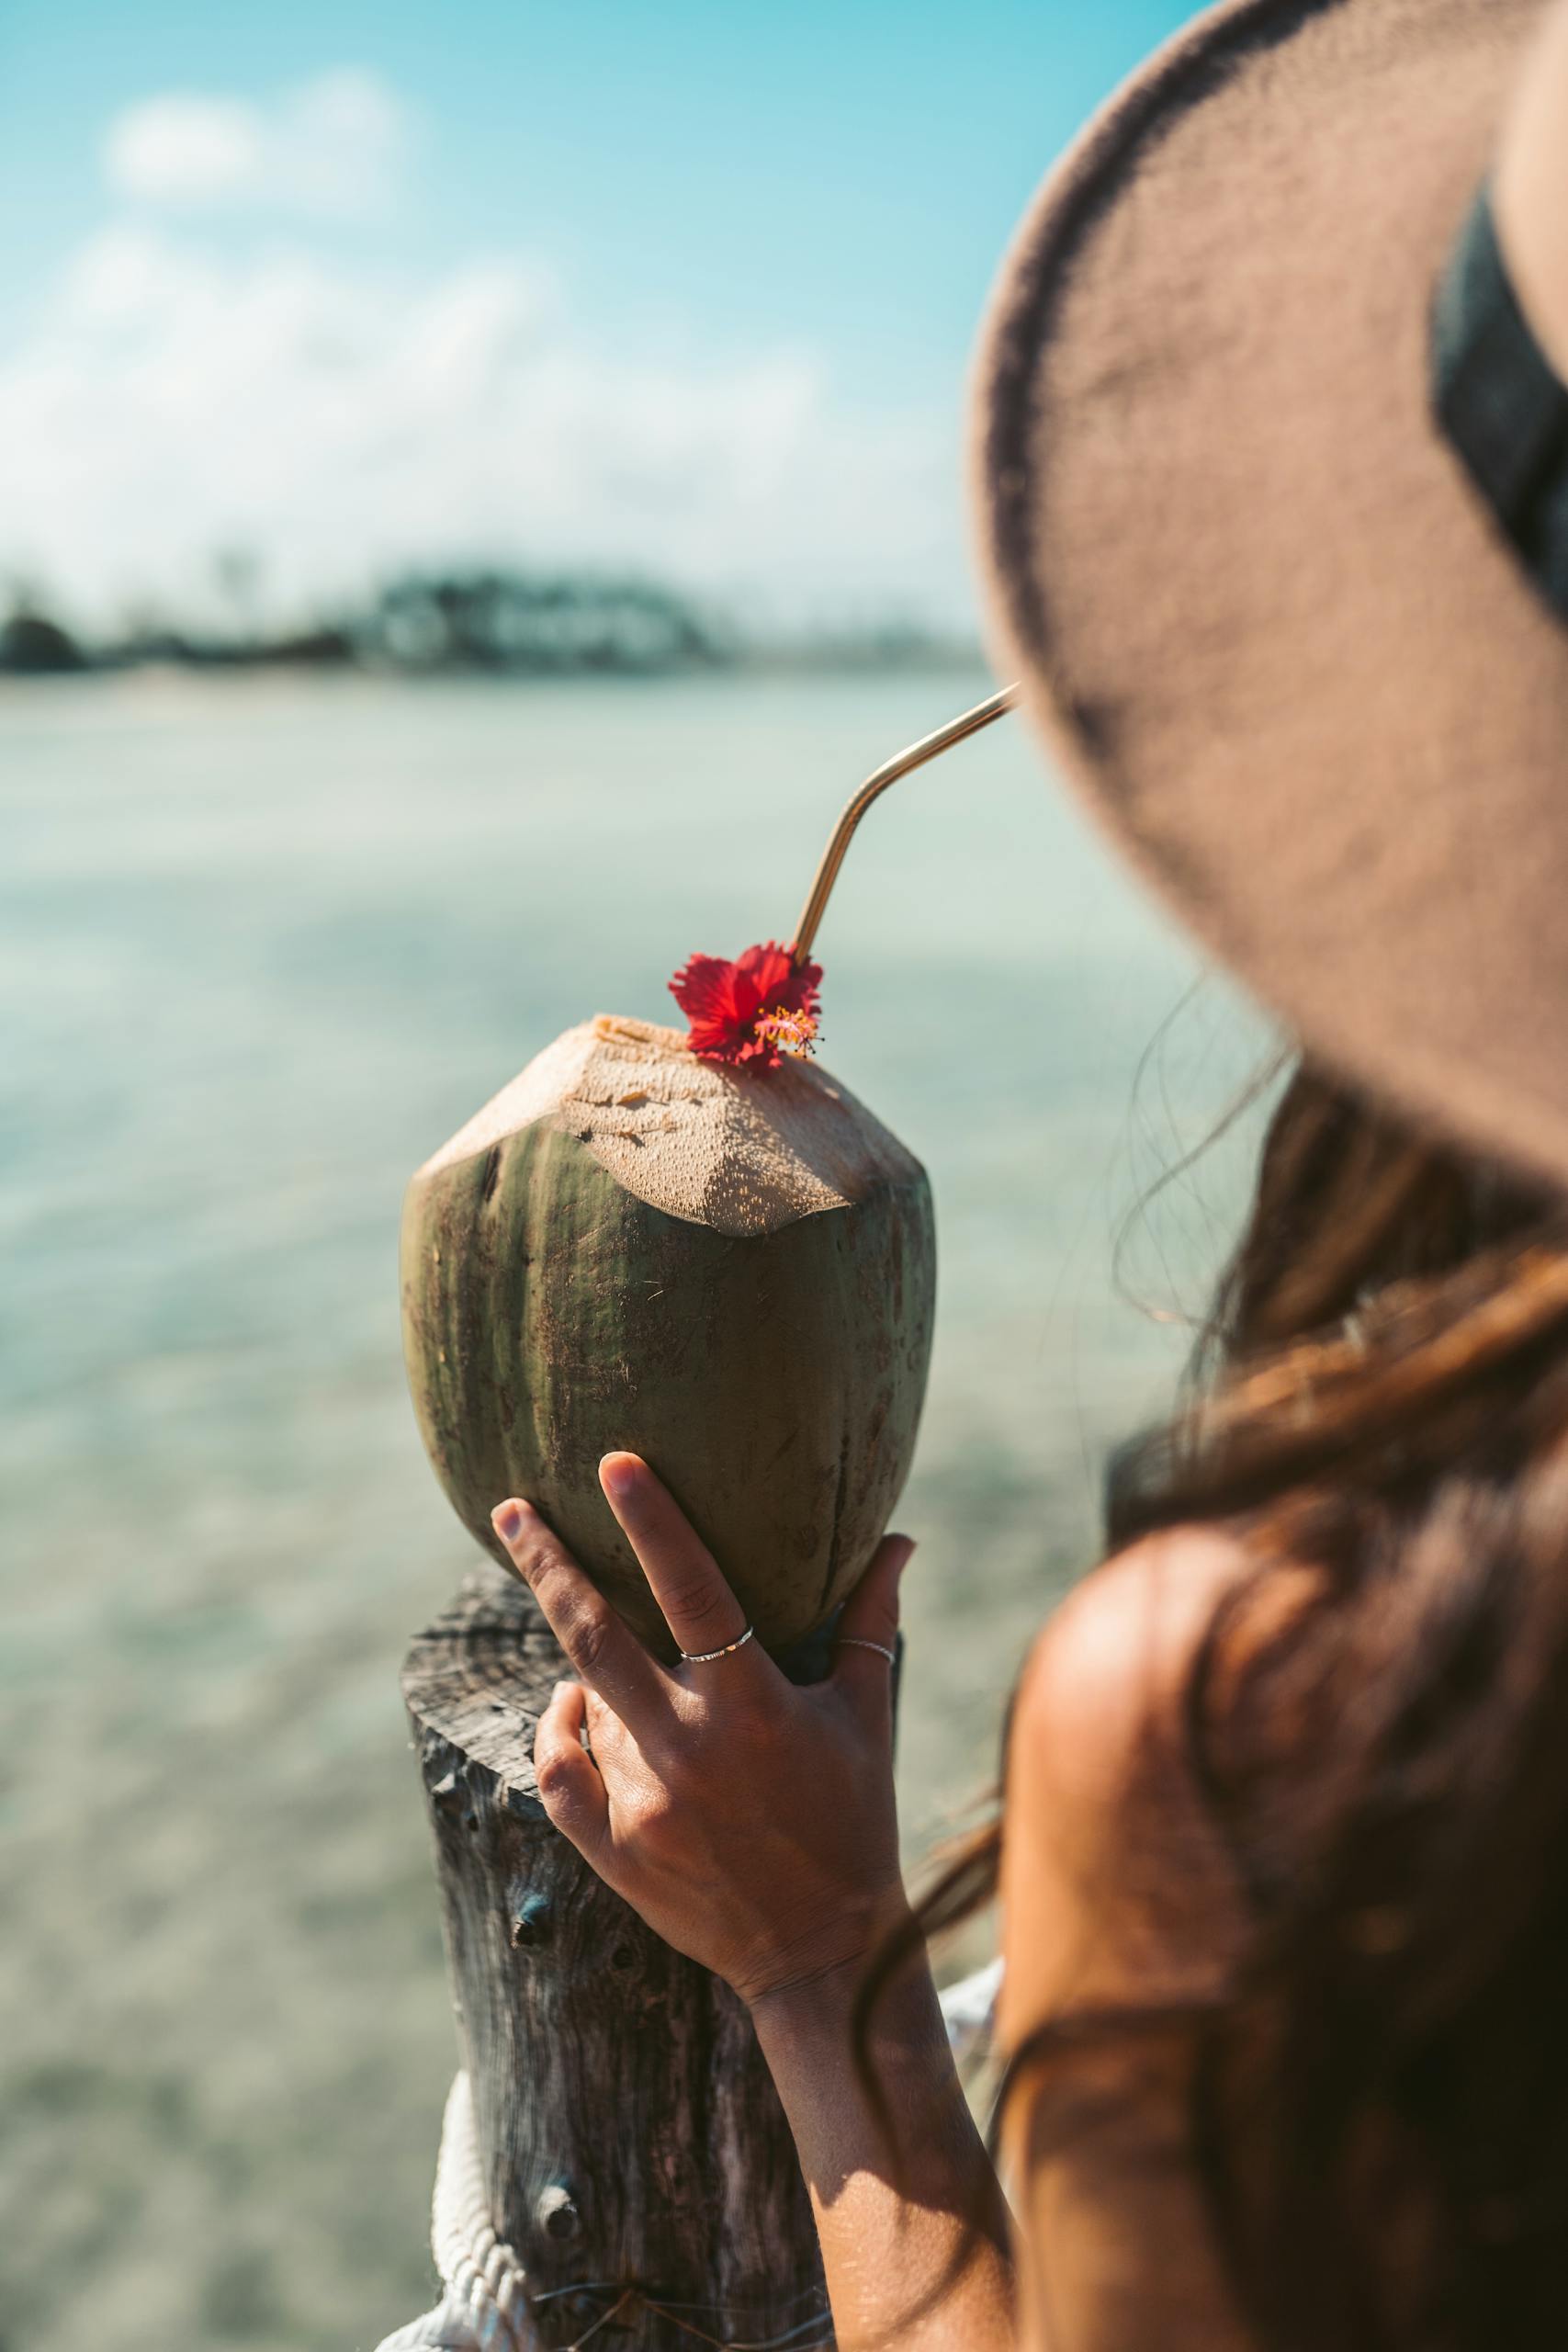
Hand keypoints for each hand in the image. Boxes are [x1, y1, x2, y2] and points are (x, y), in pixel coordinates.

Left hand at [490, 1455, 914, 2010]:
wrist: (820, 1953)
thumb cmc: (855, 1819)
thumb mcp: (870, 1715)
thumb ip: (872, 1620)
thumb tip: (898, 1537)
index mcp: (755, 1705)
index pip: (693, 1588)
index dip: (654, 1520)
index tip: (614, 1463)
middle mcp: (690, 1750)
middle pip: (594, 1634)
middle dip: (545, 1563)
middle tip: (510, 1509)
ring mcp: (642, 1804)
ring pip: (584, 1705)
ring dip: (590, 1675)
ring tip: (623, 1677)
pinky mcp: (612, 1852)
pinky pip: (557, 1771)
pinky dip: (557, 1730)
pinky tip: (571, 1707)